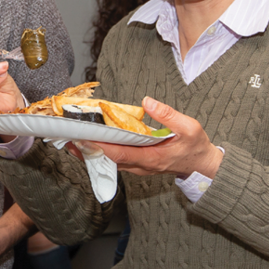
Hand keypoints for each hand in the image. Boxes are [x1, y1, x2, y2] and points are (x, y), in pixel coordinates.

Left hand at [68, 96, 222, 178]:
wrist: (202, 165)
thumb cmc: (195, 146)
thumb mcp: (189, 127)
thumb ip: (168, 114)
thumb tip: (147, 101)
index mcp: (152, 158)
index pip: (120, 153)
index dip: (101, 146)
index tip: (84, 138)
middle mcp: (141, 166)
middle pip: (108, 159)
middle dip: (87, 150)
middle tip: (67, 139)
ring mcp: (138, 167)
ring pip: (109, 161)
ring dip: (90, 152)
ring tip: (71, 140)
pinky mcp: (137, 164)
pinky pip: (114, 160)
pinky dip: (100, 152)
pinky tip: (90, 142)